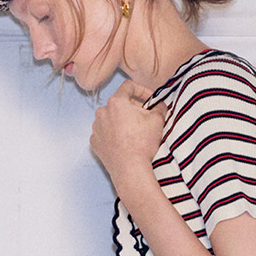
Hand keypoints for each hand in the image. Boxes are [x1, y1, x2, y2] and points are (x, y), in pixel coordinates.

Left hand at [90, 81, 166, 204]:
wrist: (130, 170)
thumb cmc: (142, 143)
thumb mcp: (158, 120)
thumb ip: (160, 107)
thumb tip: (160, 105)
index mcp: (116, 102)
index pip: (129, 86)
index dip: (142, 90)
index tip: (151, 100)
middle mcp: (102, 112)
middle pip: (120, 103)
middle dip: (133, 108)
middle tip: (146, 118)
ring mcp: (96, 128)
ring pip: (111, 118)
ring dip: (122, 121)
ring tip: (135, 132)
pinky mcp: (95, 142)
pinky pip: (105, 133)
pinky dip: (114, 134)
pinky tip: (124, 142)